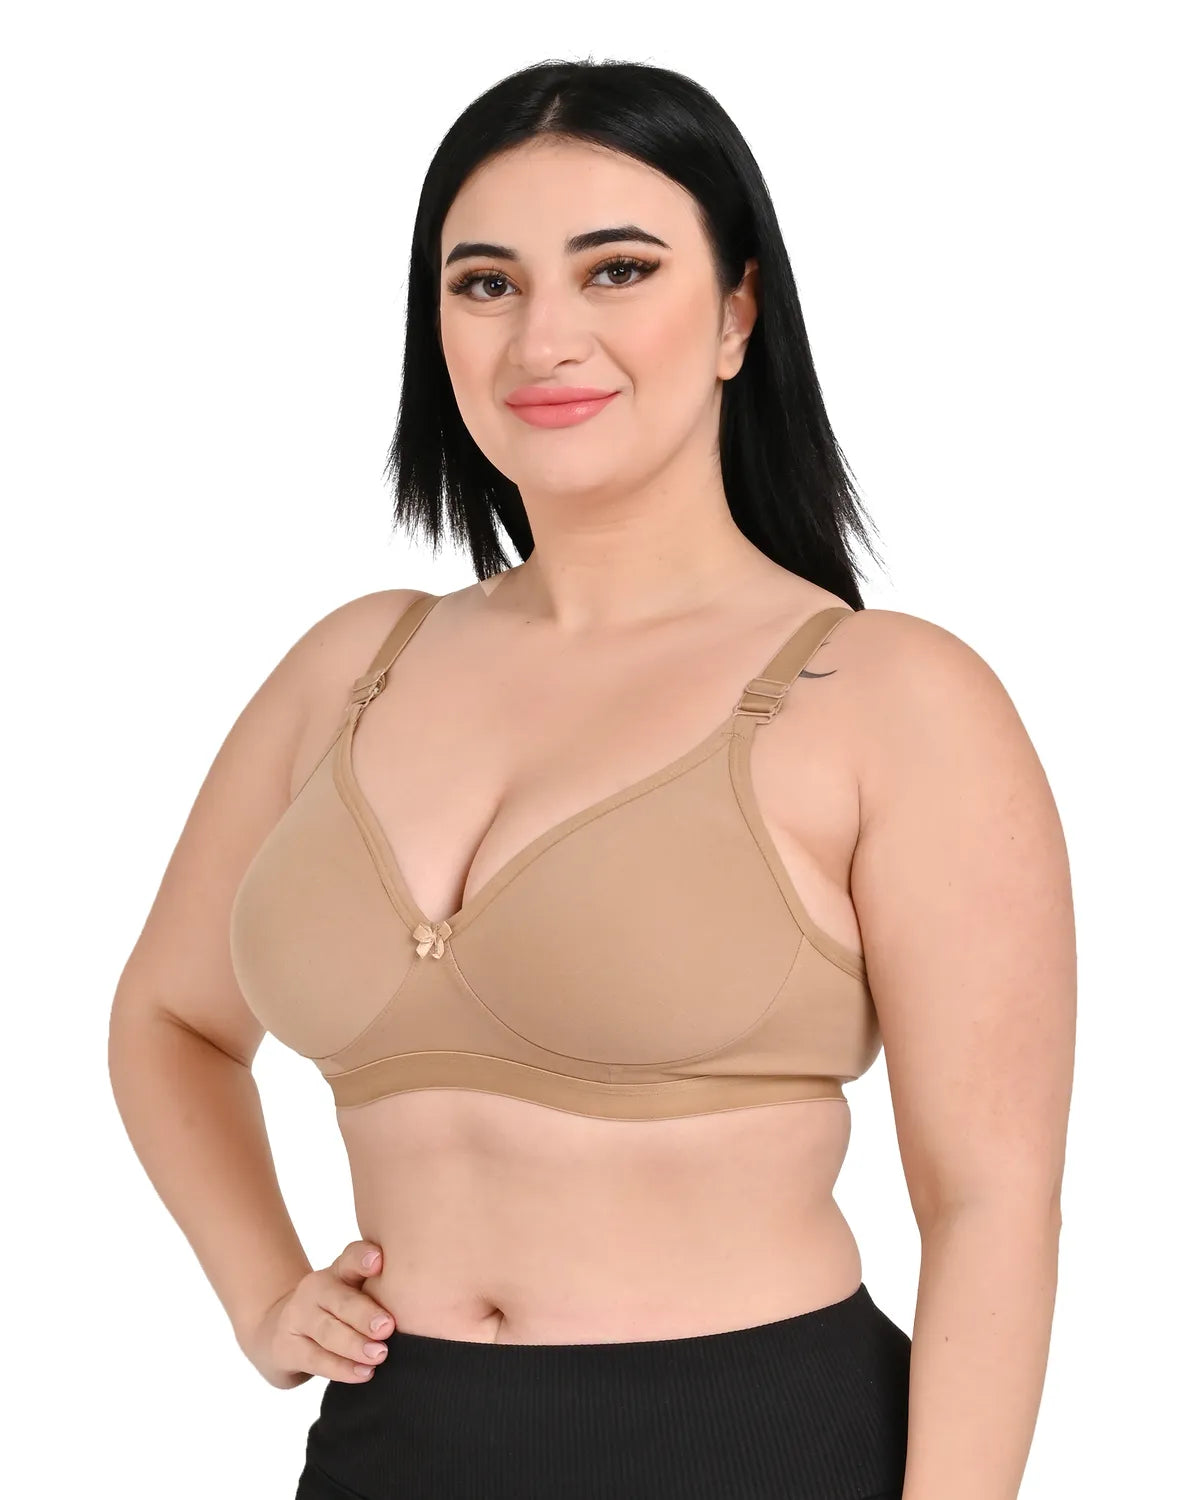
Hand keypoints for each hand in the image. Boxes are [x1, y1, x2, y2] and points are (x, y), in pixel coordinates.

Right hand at [238, 1240, 394, 1389]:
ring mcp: (298, 1316)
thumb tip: (449, 1305)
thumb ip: (390, 1293)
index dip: (363, 1257)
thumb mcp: (358, 1295)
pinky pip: (316, 1358)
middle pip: (340, 1298)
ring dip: (355, 1345)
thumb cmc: (341, 1313)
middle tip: (388, 1328)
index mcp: (340, 1270)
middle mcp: (317, 1287)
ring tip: (380, 1356)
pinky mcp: (287, 1346)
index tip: (380, 1261)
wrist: (283, 1333)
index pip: (351, 1257)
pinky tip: (363, 1373)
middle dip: (364, 1313)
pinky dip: (340, 1368)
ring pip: (328, 1330)